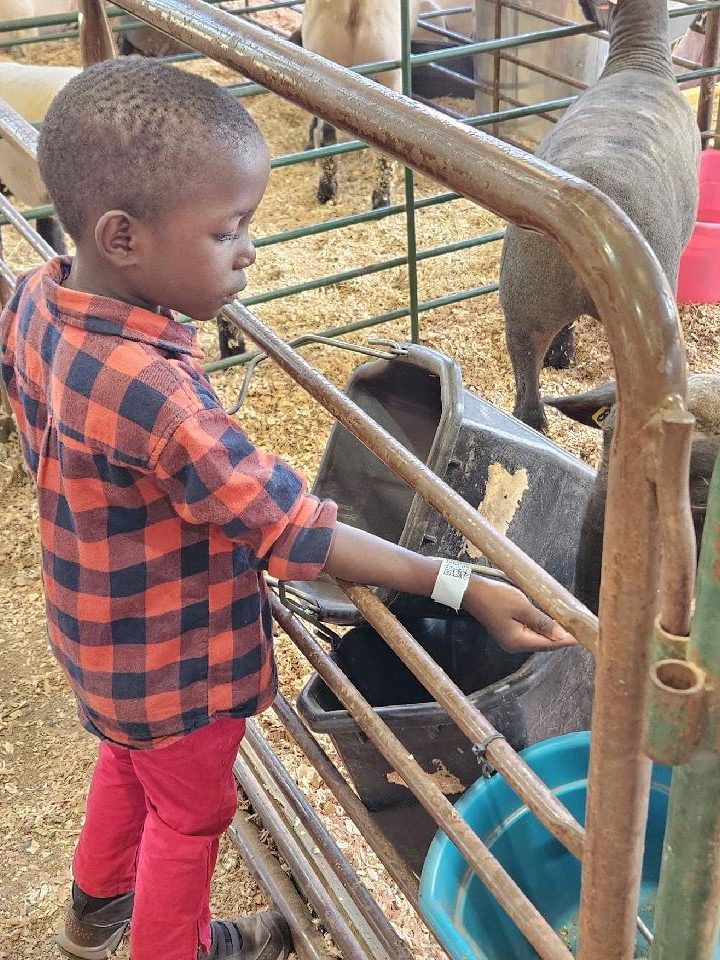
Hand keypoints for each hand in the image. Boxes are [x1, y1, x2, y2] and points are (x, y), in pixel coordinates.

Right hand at [462, 576, 576, 653]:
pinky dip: (541, 629)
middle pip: (543, 644)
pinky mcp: (508, 633)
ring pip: (537, 639)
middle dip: (561, 638)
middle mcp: (515, 646)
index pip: (548, 644)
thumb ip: (542, 622)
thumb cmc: (496, 597)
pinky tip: (550, 623)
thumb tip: (561, 635)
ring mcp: (510, 640)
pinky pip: (530, 634)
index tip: (584, 637)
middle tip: (580, 630)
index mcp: (518, 642)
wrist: (472, 592)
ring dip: (552, 633)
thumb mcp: (522, 607)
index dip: (566, 640)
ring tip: (569, 626)